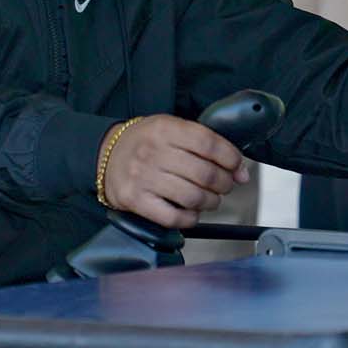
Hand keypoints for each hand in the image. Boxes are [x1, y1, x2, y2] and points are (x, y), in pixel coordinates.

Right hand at [99, 114, 250, 228]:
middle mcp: (152, 151)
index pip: (208, 143)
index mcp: (164, 129)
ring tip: (210, 199)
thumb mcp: (171, 129)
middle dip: (224, 183)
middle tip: (224, 185)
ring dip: (211, 202)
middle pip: (204, 173)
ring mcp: (142, 177)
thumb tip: (241, 172)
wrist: (106, 155)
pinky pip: (173, 217)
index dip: (230, 157)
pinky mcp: (135, 200)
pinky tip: (191, 212)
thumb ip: (205, 145)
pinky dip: (190, 218)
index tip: (236, 166)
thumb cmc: (146, 142)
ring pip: (193, 197)